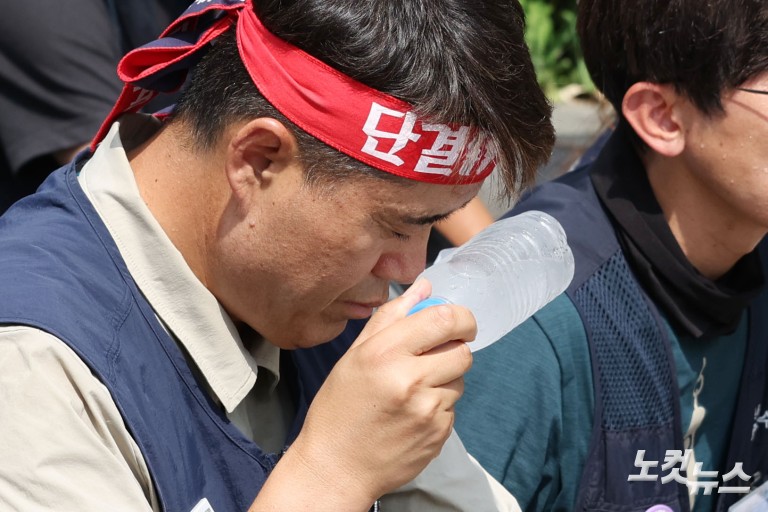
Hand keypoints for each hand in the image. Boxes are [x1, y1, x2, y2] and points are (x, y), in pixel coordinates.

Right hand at [274, 279, 475, 508]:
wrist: (336, 467)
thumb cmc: (340, 408)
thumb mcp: (354, 356)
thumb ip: (391, 317)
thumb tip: (423, 287)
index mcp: (384, 352)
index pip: (444, 319)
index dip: (461, 318)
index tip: (458, 323)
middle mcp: (409, 379)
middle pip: (463, 351)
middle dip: (454, 350)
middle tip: (434, 357)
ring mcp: (426, 410)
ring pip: (460, 380)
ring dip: (445, 380)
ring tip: (413, 392)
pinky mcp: (437, 434)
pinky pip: (452, 409)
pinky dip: (438, 407)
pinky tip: (411, 415)